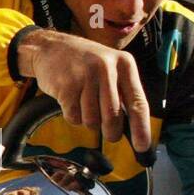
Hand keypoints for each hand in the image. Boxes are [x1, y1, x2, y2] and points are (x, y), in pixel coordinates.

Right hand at [17, 29, 152, 152]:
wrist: (51, 47)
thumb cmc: (84, 63)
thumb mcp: (109, 68)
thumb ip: (122, 92)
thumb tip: (133, 129)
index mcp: (124, 64)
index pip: (138, 102)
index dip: (141, 128)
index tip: (142, 147)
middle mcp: (106, 68)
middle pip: (113, 116)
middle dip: (111, 132)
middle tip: (109, 134)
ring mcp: (85, 76)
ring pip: (92, 120)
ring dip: (87, 121)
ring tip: (83, 104)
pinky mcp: (66, 86)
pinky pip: (73, 117)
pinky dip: (72, 115)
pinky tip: (70, 100)